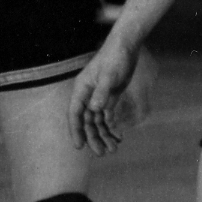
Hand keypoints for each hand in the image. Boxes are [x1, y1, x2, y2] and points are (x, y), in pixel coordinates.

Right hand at [69, 33, 149, 154]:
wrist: (126, 47)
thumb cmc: (115, 58)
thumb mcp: (109, 75)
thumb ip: (102, 92)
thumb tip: (95, 109)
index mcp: (82, 89)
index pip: (75, 114)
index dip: (76, 131)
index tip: (79, 147)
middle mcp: (87, 95)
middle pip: (87, 122)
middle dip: (94, 138)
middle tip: (102, 153)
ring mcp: (98, 97)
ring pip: (98, 121)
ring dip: (104, 135)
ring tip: (113, 149)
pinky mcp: (109, 97)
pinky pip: (107, 116)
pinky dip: (111, 127)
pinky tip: (119, 137)